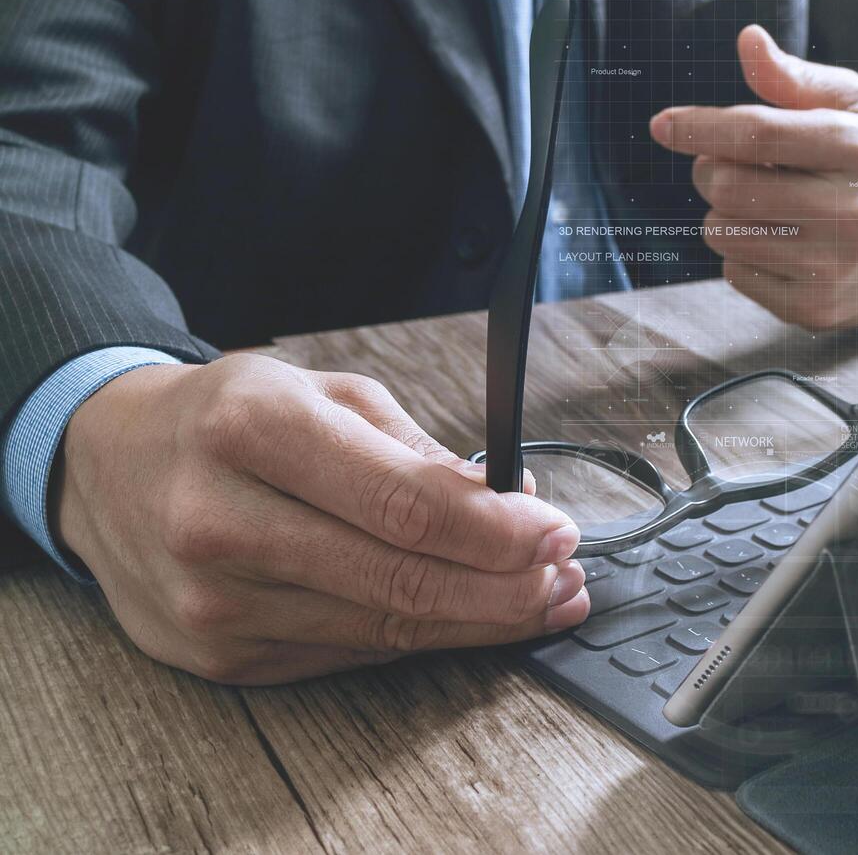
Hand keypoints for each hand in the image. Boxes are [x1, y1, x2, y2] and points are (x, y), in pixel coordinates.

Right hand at [54, 354, 588, 683]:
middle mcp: (220, 520)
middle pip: (400, 582)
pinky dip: (417, 638)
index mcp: (252, 429)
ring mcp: (212, 600)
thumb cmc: (227, 417)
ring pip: (382, 631)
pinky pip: (346, 653)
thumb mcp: (320, 392)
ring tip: (540, 602)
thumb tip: (510, 502)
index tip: (556, 533)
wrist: (106, 463)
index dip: (496, 530)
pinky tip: (463, 618)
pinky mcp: (215, 653)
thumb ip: (415, 449)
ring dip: (478, 621)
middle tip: (564, 581)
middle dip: (505, 589)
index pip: (402, 503)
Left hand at [650, 24, 857, 329]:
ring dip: (728, 214)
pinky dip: (744, 255)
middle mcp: (854, 212)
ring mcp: (835, 267)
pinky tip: (782, 243)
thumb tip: (749, 41)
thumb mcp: (851, 107)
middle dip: (713, 172)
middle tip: (732, 167)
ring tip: (768, 206)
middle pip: (730, 187)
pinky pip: (735, 274)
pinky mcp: (815, 308)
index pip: (760, 134)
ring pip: (723, 233)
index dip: (701, 127)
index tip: (664, 125)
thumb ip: (795, 78)